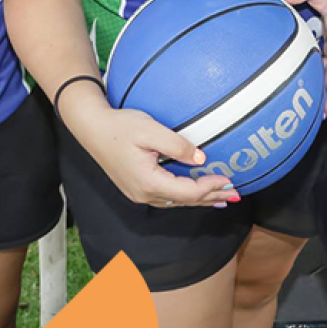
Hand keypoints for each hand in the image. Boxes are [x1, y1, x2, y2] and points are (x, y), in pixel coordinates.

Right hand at [80, 106, 235, 208]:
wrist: (91, 128)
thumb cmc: (119, 126)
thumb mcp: (150, 129)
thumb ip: (177, 145)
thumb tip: (200, 158)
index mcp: (148, 182)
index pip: (188, 191)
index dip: (210, 186)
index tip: (229, 179)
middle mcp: (144, 194)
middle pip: (185, 201)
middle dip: (211, 198)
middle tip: (235, 194)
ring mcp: (139, 193)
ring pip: (177, 201)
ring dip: (200, 199)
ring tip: (221, 197)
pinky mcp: (136, 188)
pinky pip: (167, 197)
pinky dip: (186, 195)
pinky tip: (195, 193)